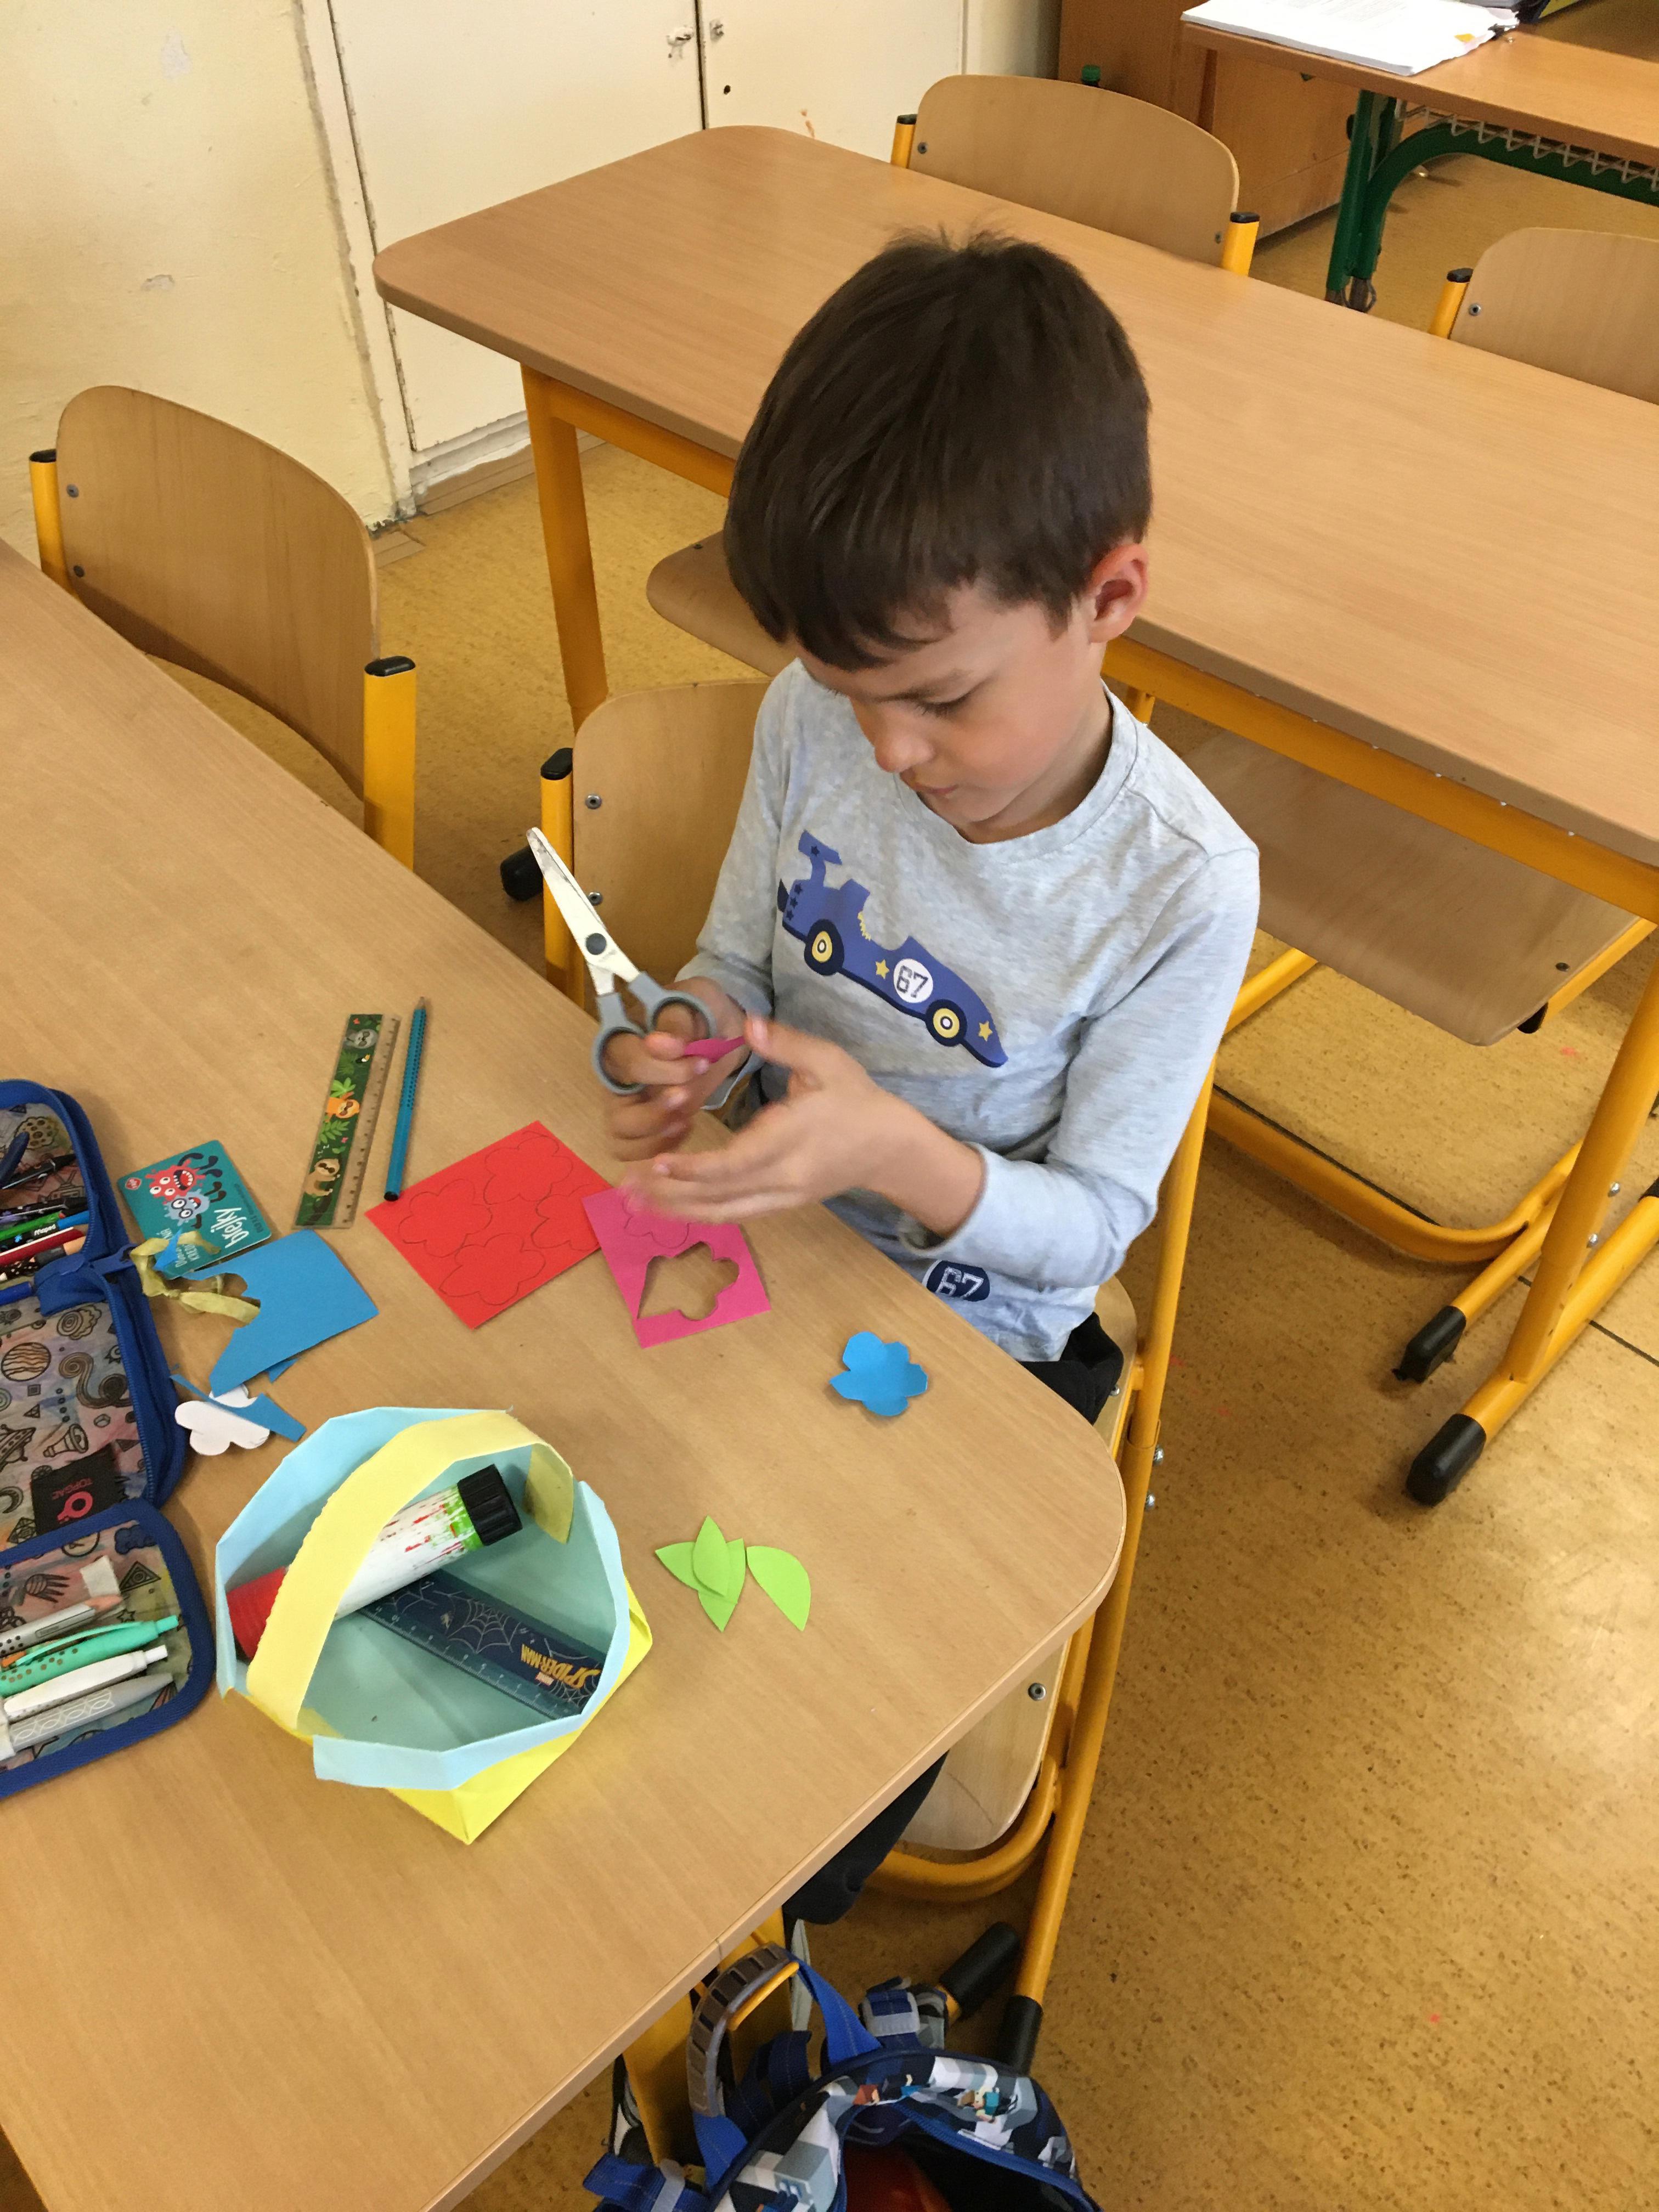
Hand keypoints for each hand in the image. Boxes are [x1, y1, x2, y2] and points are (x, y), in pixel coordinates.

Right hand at [600, 983, 747, 1162]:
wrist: (718, 1026)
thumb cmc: (699, 1010)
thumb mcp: (692, 1002)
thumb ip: (675, 1022)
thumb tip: (657, 1043)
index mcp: (621, 1040)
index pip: (627, 1062)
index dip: (660, 1067)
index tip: (698, 1060)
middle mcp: (617, 1077)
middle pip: (616, 1113)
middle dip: (654, 1112)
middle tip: (687, 1096)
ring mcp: (628, 1104)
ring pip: (621, 1137)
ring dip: (655, 1135)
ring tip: (686, 1119)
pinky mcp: (645, 1123)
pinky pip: (635, 1150)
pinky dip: (659, 1146)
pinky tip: (686, 1127)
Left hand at [641, 1016, 983, 1231]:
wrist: (890, 1148)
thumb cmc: (857, 1100)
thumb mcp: (829, 1062)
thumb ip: (786, 1043)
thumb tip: (748, 1024)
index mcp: (791, 1140)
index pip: (735, 1163)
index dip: (693, 1168)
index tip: (657, 1161)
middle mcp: (783, 1177)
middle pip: (719, 1196)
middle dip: (669, 1194)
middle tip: (625, 1186)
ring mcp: (782, 1197)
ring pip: (723, 1212)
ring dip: (676, 1209)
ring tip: (634, 1201)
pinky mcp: (781, 1205)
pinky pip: (734, 1214)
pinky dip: (699, 1211)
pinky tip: (670, 1205)